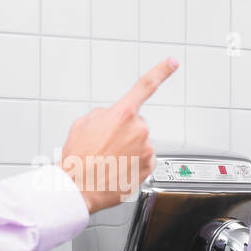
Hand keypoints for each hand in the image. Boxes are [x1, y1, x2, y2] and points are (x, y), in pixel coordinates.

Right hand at [60, 57, 178, 212]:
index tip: (172, 62)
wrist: (78, 188)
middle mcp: (138, 130)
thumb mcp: (83, 123)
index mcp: (122, 114)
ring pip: (140, 142)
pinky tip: (117, 167)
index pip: (145, 85)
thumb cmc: (78, 158)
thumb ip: (104, 113)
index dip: (161, 71)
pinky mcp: (148, 167)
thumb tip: (113, 117)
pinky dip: (132, 162)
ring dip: (127, 148)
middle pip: (136, 123)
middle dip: (124, 130)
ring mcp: (145, 149)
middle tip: (105, 144)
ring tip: (108, 159)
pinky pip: (143, 158)